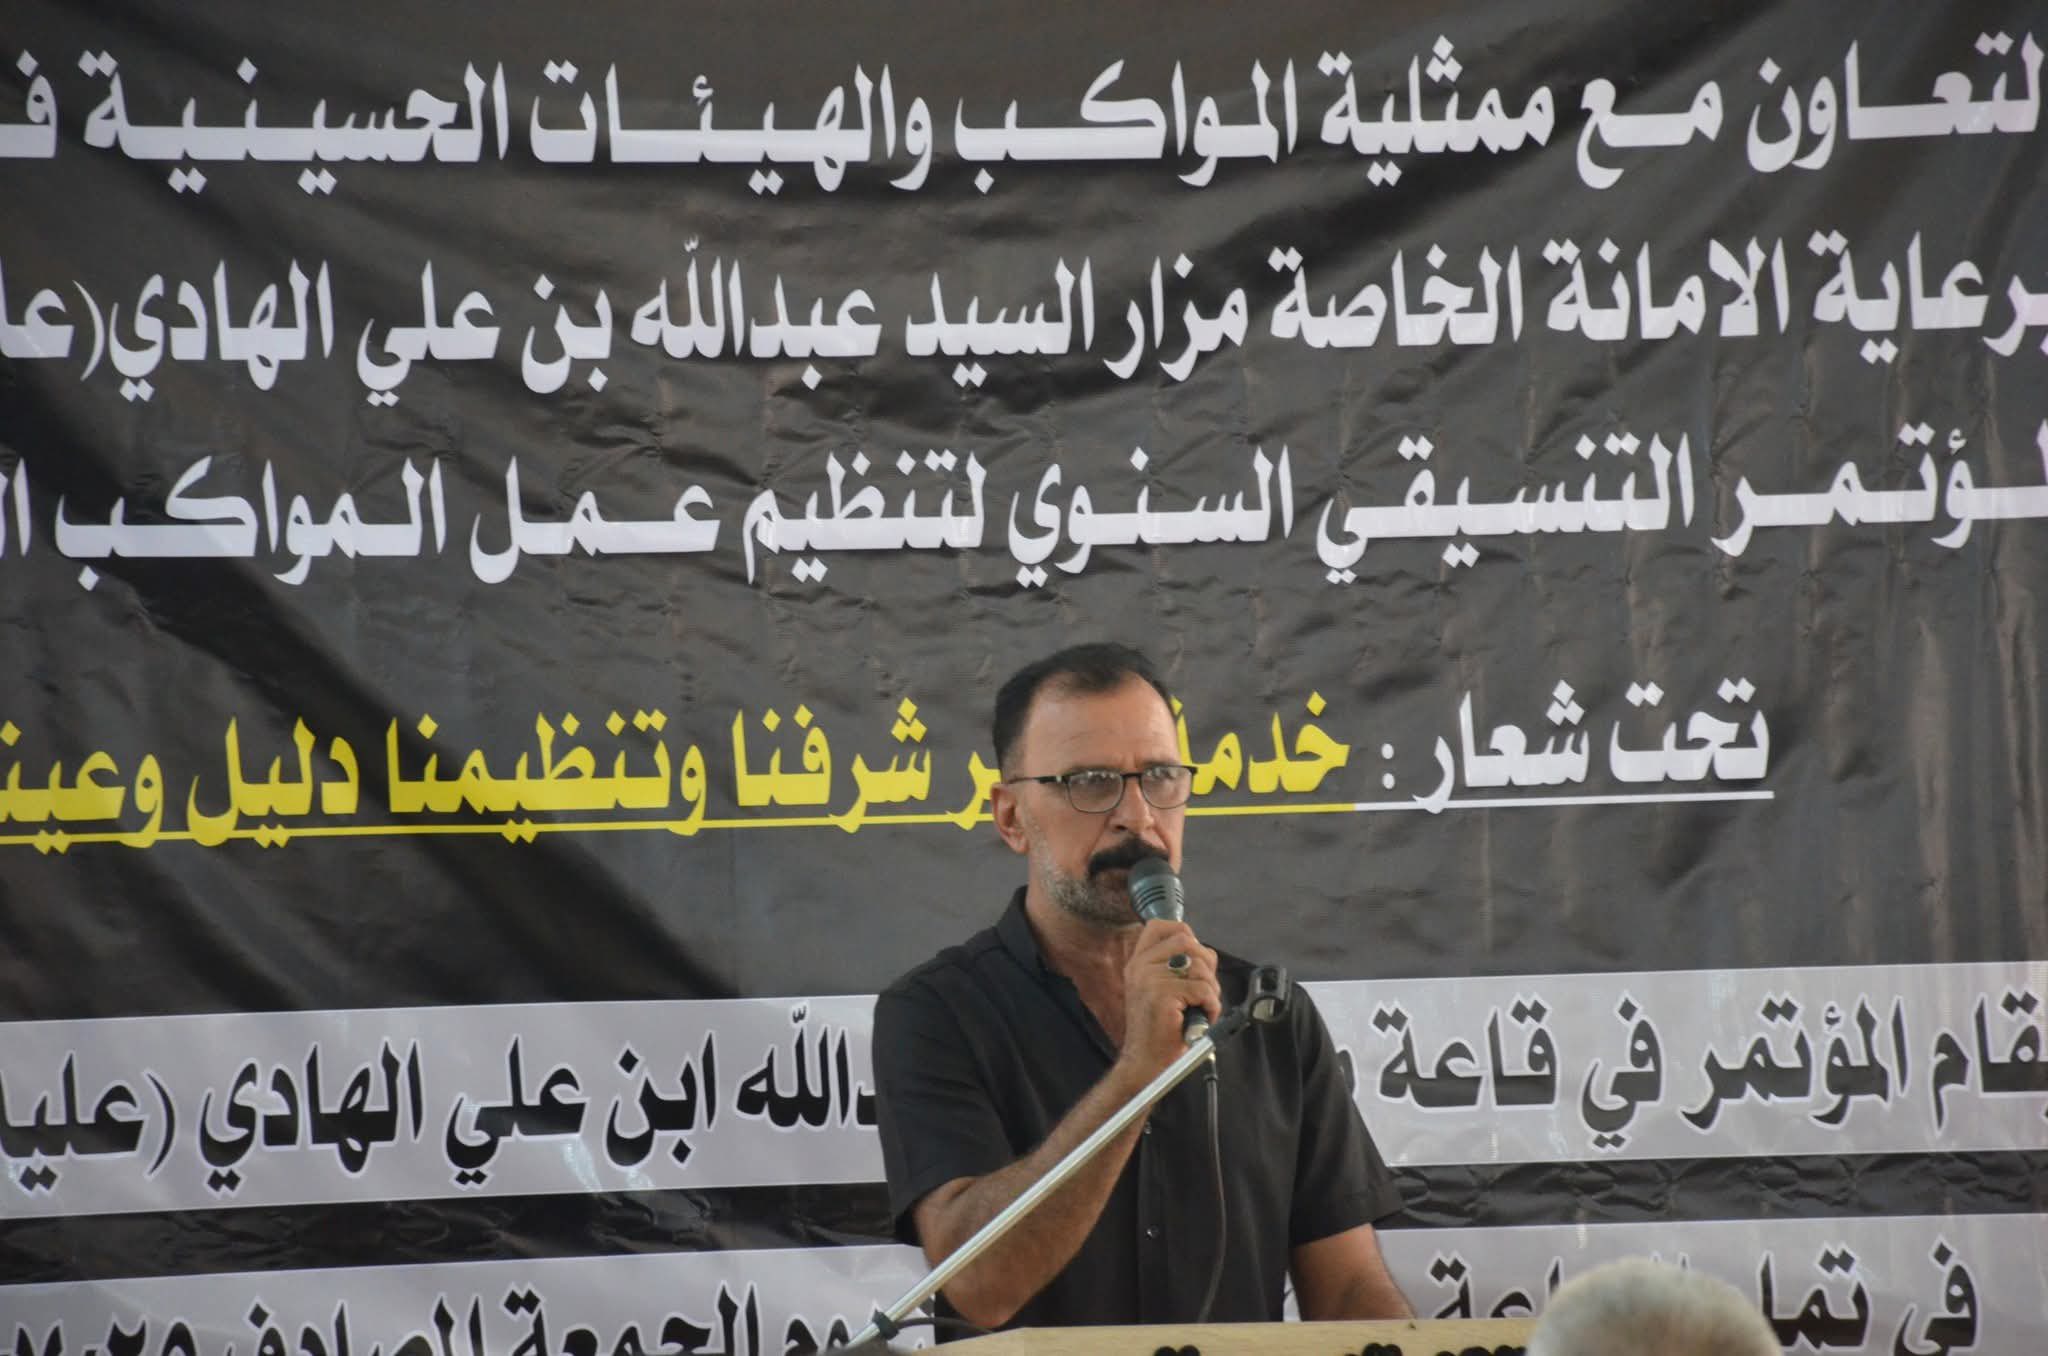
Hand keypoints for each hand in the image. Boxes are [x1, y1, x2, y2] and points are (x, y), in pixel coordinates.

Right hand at [1117, 919, 1219, 1077]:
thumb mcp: (1157, 989)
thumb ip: (1173, 966)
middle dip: (1205, 965)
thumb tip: (1204, 953)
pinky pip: (1204, 990)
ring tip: (1199, 1007)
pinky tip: (1201, 1017)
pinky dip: (1211, 1006)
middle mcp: (1141, 966)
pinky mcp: (1163, 996)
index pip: (1161, 926)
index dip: (1185, 934)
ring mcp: (1150, 979)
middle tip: (1202, 990)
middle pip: (1188, 941)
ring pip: (1200, 966)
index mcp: (1138, 962)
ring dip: (1210, 989)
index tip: (1193, 957)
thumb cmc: (1158, 1029)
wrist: (1144, 1062)